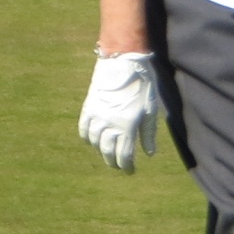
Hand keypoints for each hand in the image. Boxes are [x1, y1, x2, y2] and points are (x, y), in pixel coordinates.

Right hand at [79, 51, 163, 171]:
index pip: (124, 154)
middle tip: (118, 166)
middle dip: (113, 162)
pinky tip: (91, 141)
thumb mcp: (150, 109)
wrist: (122, 62)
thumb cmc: (142, 84)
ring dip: (100, 151)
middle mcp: (110, 124)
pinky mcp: (88, 107)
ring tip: (106, 154)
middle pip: (108, 151)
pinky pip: (83, 128)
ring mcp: (97, 116)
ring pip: (94, 142)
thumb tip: (148, 153)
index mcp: (128, 126)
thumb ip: (148, 133)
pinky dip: (86, 138)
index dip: (126, 166)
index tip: (129, 171)